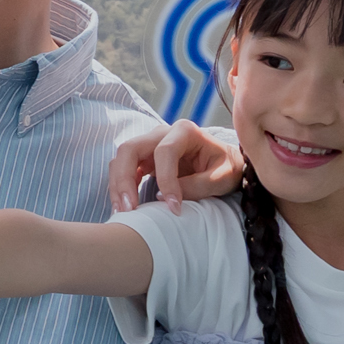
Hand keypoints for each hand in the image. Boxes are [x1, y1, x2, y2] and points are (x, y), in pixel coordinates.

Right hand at [105, 119, 245, 210]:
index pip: (164, 152)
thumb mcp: (223, 177)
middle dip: (125, 180)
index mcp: (185, 131)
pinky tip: (125, 205)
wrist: (225, 165)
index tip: (173, 207)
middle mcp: (162, 133)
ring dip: (118, 185)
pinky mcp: (144, 160)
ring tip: (123, 212)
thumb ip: (198, 185)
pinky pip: (124, 169)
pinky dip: (120, 187)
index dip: (165, 180)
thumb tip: (164, 197)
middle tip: (129, 209)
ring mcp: (150, 145)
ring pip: (121, 159)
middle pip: (131, 149)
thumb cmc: (226, 168)